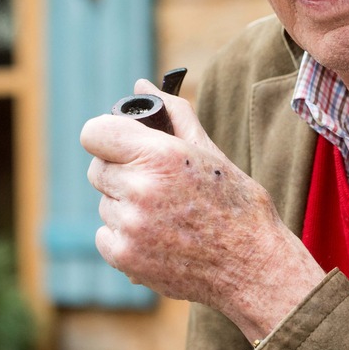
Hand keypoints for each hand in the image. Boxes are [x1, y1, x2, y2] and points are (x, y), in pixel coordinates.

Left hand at [81, 79, 324, 340]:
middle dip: (121, 171)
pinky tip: (159, 237)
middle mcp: (140, 188)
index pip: (94, 132)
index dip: (107, 135)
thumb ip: (172, 113)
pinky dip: (124, 237)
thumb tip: (142, 84)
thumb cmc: (236, 204)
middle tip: (156, 183)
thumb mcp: (208, 151)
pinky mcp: (124, 257)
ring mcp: (129, 226)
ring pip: (105, 203)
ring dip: (125, 206)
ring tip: (166, 215)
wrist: (253, 265)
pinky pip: (104, 236)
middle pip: (98, 169)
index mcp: (160, 154)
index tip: (121, 144)